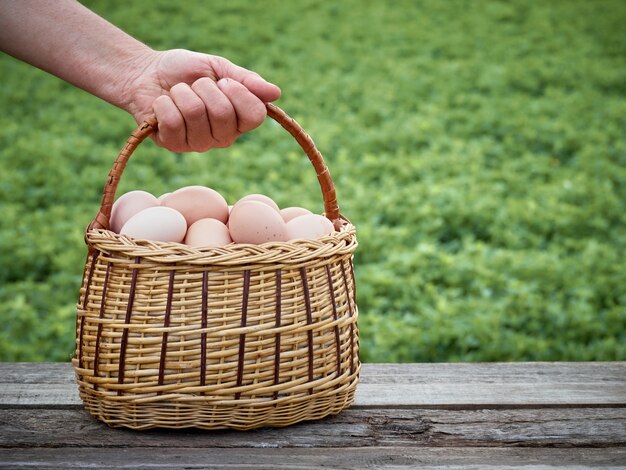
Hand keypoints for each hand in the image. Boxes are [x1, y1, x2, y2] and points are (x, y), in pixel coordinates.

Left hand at [123, 49, 280, 151]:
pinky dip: (164, 103)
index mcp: (239, 119)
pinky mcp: (174, 145)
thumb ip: (246, 80)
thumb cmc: (185, 71)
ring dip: (182, 94)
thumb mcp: (218, 67)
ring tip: (177, 93)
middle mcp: (223, 137)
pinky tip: (162, 104)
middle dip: (204, 89)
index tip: (224, 81)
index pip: (256, 115)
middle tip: (195, 85)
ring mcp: (199, 144)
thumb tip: (276, 93)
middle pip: (224, 114)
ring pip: (196, 115)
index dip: (239, 94)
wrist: (146, 73)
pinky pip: (173, 122)